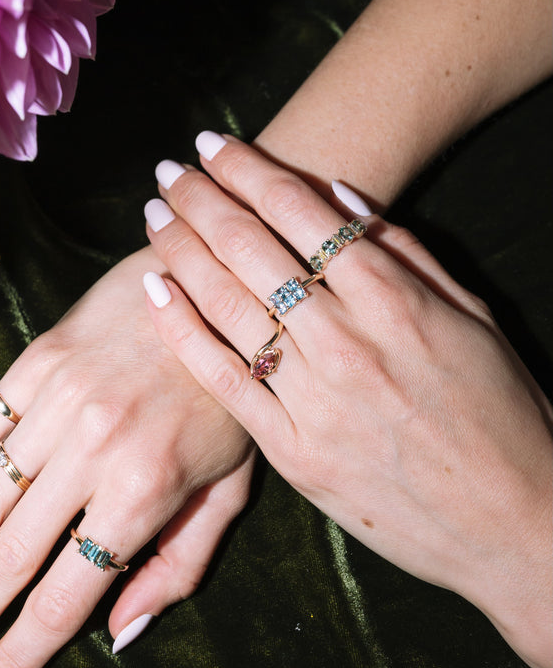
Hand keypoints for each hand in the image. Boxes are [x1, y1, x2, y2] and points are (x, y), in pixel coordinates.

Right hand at [0, 246, 255, 667]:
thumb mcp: (232, 489)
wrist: (216, 284)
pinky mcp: (35, 362)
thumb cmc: (231, 395)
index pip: (67, 592)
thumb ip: (179, 565)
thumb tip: (119, 634)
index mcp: (147, 487)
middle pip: (11, 556)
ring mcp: (58, 401)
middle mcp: (94, 448)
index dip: (21, 650)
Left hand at [142, 132, 552, 667]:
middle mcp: (347, 340)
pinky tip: (154, 290)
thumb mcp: (474, 316)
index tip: (213, 145)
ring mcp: (314, 399)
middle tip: (169, 172)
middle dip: (202, 200)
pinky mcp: (291, 451)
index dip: (249, 171)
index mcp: (396, 300)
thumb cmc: (502, 412)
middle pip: (252, 250)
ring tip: (154, 215)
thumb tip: (338, 195)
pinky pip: (223, 380)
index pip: (302, 214)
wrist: (514, 522)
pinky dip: (183, 332)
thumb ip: (406, 253)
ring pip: (228, 306)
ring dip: (182, 251)